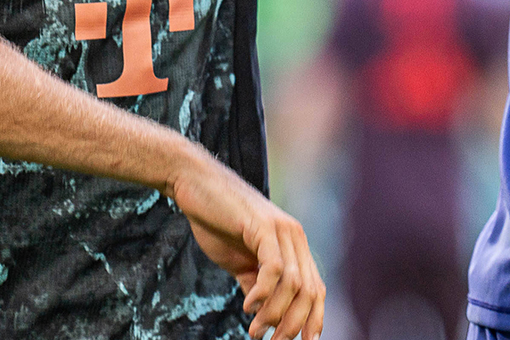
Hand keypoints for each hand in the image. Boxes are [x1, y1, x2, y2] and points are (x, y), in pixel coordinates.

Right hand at [166, 147, 324, 338]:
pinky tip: (248, 305)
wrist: (193, 184)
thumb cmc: (216, 220)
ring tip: (255, 330)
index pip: (316, 289)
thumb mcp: (240, 260)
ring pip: (293, 285)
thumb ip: (256, 283)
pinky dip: (263, 294)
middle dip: (293, 325)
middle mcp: (294, 236)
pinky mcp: (263, 225)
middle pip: (310, 292)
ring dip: (275, 315)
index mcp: (293, 245)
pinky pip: (274, 269)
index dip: (313, 319)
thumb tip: (264, 315)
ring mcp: (281, 230)